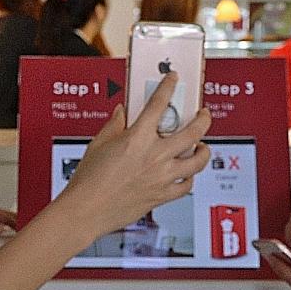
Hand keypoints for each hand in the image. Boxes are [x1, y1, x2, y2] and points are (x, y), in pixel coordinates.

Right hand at [57, 74, 212, 239]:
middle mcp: (155, 156)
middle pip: (192, 132)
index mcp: (138, 138)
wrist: (86, 210)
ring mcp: (161, 177)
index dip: (168, 86)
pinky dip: (190, 178)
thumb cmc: (88, 181)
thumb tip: (122, 114)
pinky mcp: (162, 196)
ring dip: (204, 150)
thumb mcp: (99, 144)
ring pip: (197, 161)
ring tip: (203, 146)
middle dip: (203, 119)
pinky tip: (187, 174)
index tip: (173, 80)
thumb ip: (114, 125)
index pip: (159, 103)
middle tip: (204, 114)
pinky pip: (186, 186)